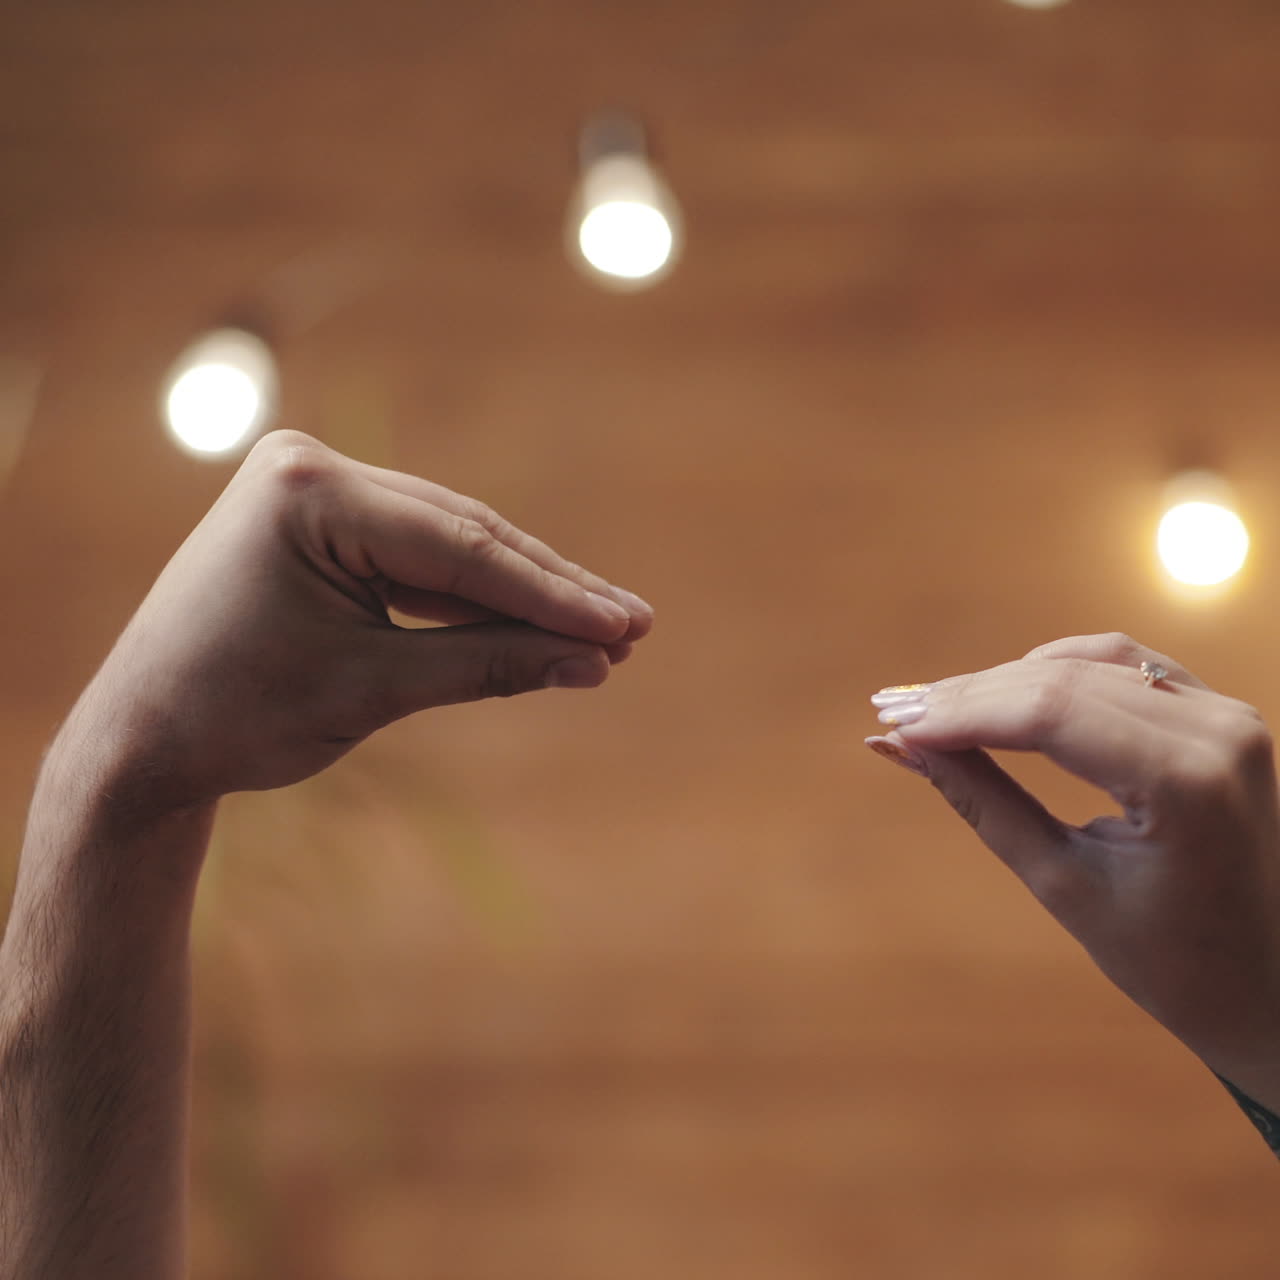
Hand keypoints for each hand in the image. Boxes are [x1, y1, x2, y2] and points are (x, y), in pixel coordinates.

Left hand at [72, 430, 652, 807]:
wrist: (141, 739)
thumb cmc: (238, 716)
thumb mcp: (372, 691)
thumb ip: (487, 667)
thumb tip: (590, 662)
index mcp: (309, 493)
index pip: (463, 549)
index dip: (553, 595)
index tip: (626, 627)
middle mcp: (311, 469)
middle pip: (464, 535)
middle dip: (548, 591)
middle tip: (632, 628)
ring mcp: (313, 489)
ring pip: (448, 545)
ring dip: (518, 594)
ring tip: (600, 630)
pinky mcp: (319, 519)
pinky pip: (415, 558)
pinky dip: (470, 597)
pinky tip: (531, 622)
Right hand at [867, 633, 1279, 1108]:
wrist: (1276, 989)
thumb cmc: (1175, 963)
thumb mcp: (1065, 887)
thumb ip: (982, 801)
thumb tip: (898, 747)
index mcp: (1187, 782)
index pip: (1049, 712)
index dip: (961, 711)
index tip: (892, 722)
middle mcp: (1218, 730)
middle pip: (1063, 681)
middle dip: (969, 694)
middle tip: (893, 710)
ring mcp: (1229, 715)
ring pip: (1091, 662)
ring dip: (1006, 680)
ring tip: (937, 708)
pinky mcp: (1223, 715)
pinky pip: (1127, 667)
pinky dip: (1058, 674)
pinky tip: (1005, 695)